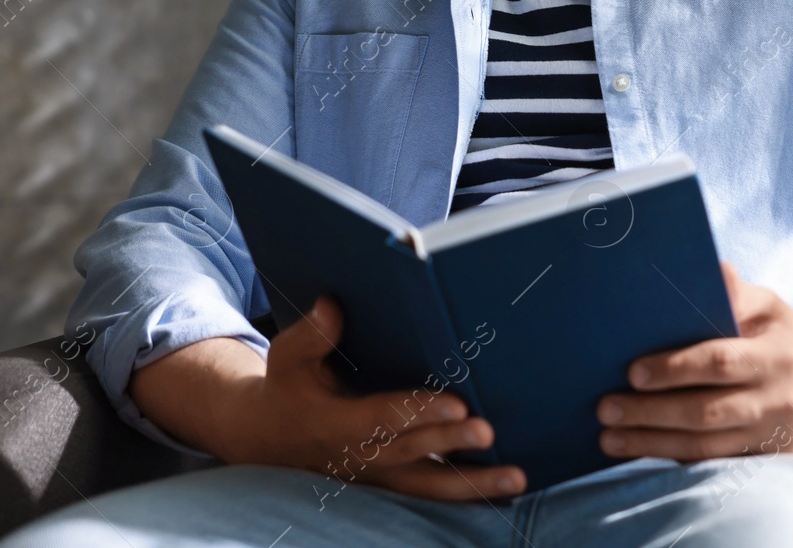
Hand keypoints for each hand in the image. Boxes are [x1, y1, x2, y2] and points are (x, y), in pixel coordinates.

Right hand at [211, 295, 525, 500]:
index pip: (383, 417)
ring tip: (516, 479)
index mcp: (336, 422)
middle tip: (489, 432)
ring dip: (472, 485)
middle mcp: (361, 454)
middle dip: (451, 441)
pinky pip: (431, 491)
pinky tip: (506, 488)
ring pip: (427, 484)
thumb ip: (311, 335)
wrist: (271, 437)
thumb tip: (333, 304)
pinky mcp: (392, 480)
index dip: (419, 410)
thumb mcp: (287, 358)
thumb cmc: (289, 387)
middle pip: (413, 451)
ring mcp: (379, 473)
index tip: (457, 402)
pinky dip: (466, 493)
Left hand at [594, 261, 792, 460]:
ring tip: (610, 438)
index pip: (721, 362)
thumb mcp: (771, 307)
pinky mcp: (771, 464)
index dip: (675, 368)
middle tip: (606, 408)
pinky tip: (642, 454)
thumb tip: (715, 270)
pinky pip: (716, 466)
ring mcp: (776, 437)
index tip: (632, 372)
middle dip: (652, 412)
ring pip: (707, 447)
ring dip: (653, 444)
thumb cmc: (786, 337)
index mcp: (779, 355)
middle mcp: (780, 400)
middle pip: (707, 412)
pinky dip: (676, 460)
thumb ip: (739, 293)